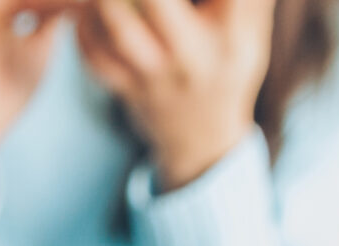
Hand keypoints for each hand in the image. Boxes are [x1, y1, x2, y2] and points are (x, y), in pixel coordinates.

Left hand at [71, 0, 272, 189]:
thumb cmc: (229, 63)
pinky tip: (87, 7)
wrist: (202, 138)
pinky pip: (95, 54)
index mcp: (234, 36)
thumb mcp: (251, 27)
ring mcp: (156, 78)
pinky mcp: (126, 91)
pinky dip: (86, 24)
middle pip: (156, 2)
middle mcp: (193, 57)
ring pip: (118, 26)